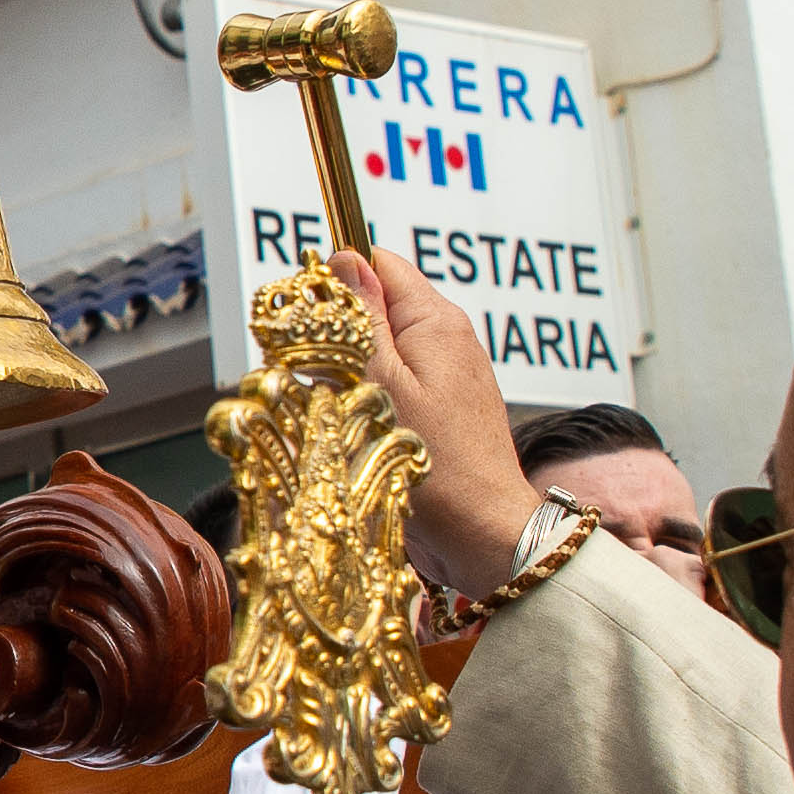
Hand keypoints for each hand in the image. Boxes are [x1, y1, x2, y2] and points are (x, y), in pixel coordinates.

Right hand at [324, 246, 540, 591]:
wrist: (483, 534)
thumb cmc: (437, 464)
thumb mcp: (382, 381)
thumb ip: (360, 318)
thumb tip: (344, 259)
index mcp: (435, 320)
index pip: (378, 263)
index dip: (337, 281)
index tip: (310, 320)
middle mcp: (446, 339)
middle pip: (374, 306)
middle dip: (336, 333)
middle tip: (321, 375)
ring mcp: (447, 375)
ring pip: (378, 349)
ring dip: (348, 372)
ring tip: (342, 409)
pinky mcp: (441, 409)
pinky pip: (394, 383)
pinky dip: (368, 398)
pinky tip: (361, 428)